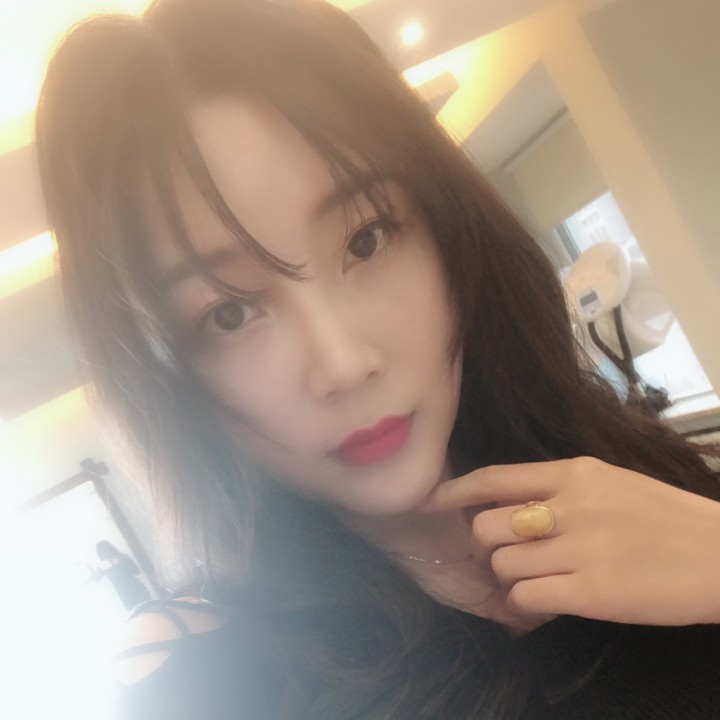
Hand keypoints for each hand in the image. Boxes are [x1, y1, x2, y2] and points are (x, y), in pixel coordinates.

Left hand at [421, 457, 719, 626]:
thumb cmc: (666, 518)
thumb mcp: (611, 484)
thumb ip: (561, 490)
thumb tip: (511, 507)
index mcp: (575, 472)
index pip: (495, 478)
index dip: (455, 492)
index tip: (432, 502)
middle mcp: (571, 505)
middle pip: (487, 526)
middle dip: (486, 546)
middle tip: (506, 556)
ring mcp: (580, 549)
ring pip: (503, 564)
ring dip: (510, 576)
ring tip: (535, 579)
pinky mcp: (591, 592)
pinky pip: (524, 597)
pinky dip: (524, 603)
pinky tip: (545, 601)